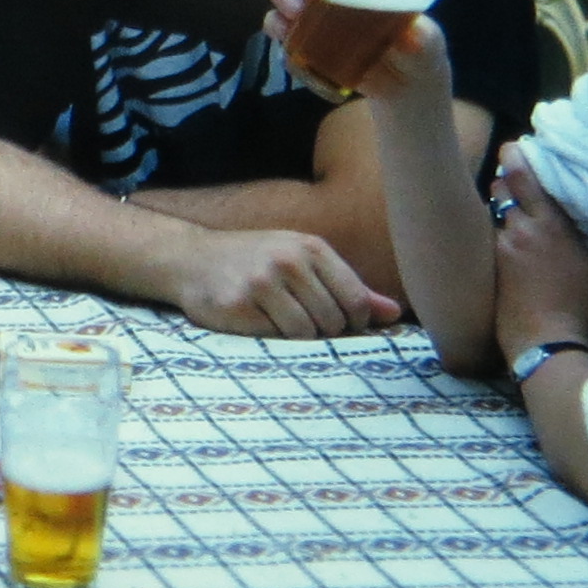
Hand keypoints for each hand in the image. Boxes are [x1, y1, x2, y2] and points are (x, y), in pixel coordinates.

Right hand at [166, 225, 405, 339]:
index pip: (356, 301)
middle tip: (304, 325)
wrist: (191, 259)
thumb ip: (349, 287)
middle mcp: (288, 261)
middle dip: (325, 333)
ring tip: (281, 325)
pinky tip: (258, 324)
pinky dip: (272, 340)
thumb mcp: (303, 261)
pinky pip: (274, 339)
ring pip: (306, 334)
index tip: (340, 326)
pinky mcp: (238, 306)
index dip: (355, 324)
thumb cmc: (255, 260)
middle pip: (334, 321)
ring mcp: (261, 283)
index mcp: (311, 248)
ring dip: (299, 340)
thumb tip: (395, 314)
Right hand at [267, 0, 454, 107]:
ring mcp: (315, 13)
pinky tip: (287, 36)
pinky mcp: (303, 40)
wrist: (404, 91)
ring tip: (296, 12)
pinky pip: (277, 25)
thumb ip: (422, 36)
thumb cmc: (419, 53)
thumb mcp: (427, 43)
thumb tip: (411, 32)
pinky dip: (277, 27)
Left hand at [489, 146, 587, 345]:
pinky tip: (512, 233)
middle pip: (500, 185)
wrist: (543, 346)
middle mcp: (519, 230)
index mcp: (549, 225)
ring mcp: (501, 248)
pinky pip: (490, 233)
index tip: (522, 147)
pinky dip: (498, 225)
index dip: (516, 155)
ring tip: (517, 202)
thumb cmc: (580, 310)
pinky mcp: (492, 267)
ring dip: (502, 200)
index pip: (521, 175)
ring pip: (493, 208)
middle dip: (507, 175)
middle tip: (522, 173)